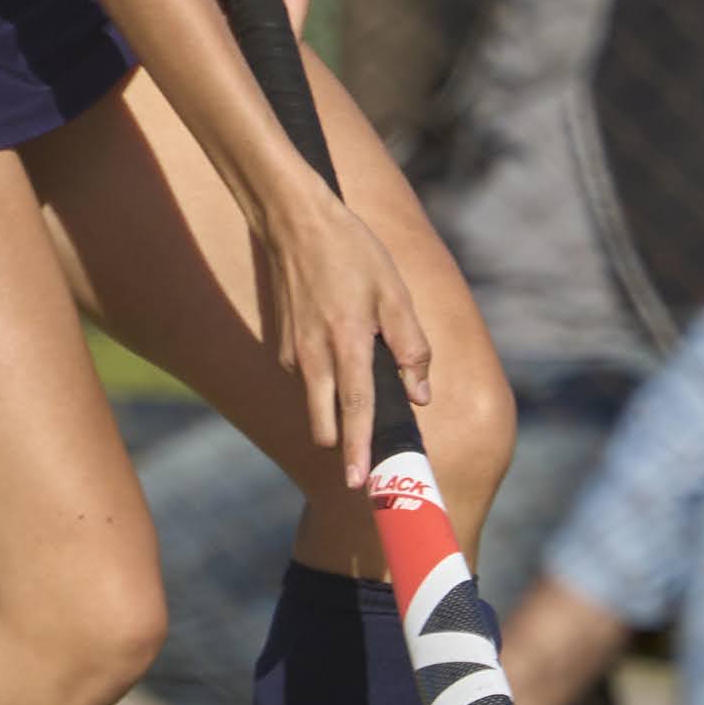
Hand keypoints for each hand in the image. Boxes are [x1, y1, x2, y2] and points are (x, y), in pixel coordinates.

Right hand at [257, 172, 434, 473]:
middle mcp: (314, 355)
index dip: (360, 448)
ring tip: (361, 403)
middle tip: (364, 471)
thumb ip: (410, 347)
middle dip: (343, 448)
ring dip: (335, 412)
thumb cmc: (352, 252)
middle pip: (324, 423)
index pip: (356, 409)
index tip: (361, 484)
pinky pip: (308, 378)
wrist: (294, 221)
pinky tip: (340, 351)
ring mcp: (293, 352)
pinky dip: (325, 381)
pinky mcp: (283, 345)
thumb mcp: (394, 292)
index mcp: (347, 342)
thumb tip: (420, 395)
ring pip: (315, 403)